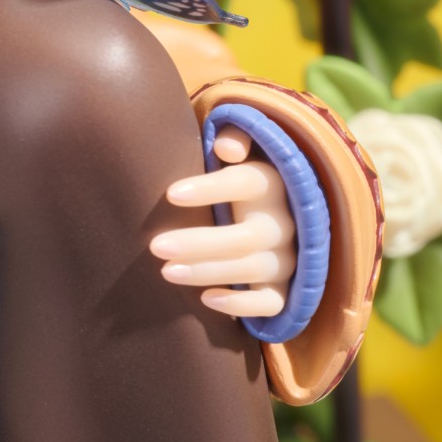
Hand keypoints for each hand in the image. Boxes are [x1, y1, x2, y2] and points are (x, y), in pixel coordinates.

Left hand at [149, 125, 296, 318]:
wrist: (282, 211)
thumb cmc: (241, 177)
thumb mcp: (244, 149)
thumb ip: (235, 137)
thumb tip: (225, 147)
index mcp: (270, 183)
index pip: (245, 183)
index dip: (211, 189)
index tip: (171, 194)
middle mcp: (283, 222)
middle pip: (246, 237)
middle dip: (199, 243)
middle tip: (155, 246)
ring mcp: (286, 257)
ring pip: (253, 269)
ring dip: (209, 271)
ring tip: (166, 271)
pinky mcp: (284, 287)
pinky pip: (272, 302)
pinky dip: (243, 305)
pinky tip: (208, 300)